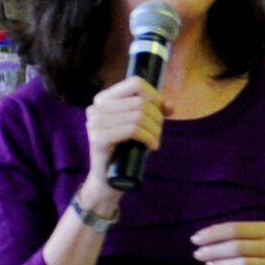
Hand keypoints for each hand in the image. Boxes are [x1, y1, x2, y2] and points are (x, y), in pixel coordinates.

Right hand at [83, 75, 164, 194]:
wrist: (108, 181)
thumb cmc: (126, 152)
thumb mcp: (141, 128)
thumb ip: (154, 113)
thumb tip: (170, 105)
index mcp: (104, 100)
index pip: (135, 83)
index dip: (154, 95)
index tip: (160, 112)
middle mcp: (96, 108)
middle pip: (140, 102)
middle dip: (157, 118)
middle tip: (157, 133)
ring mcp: (94, 123)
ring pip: (138, 115)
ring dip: (155, 130)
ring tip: (154, 141)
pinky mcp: (98, 138)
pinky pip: (133, 130)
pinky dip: (148, 138)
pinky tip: (151, 147)